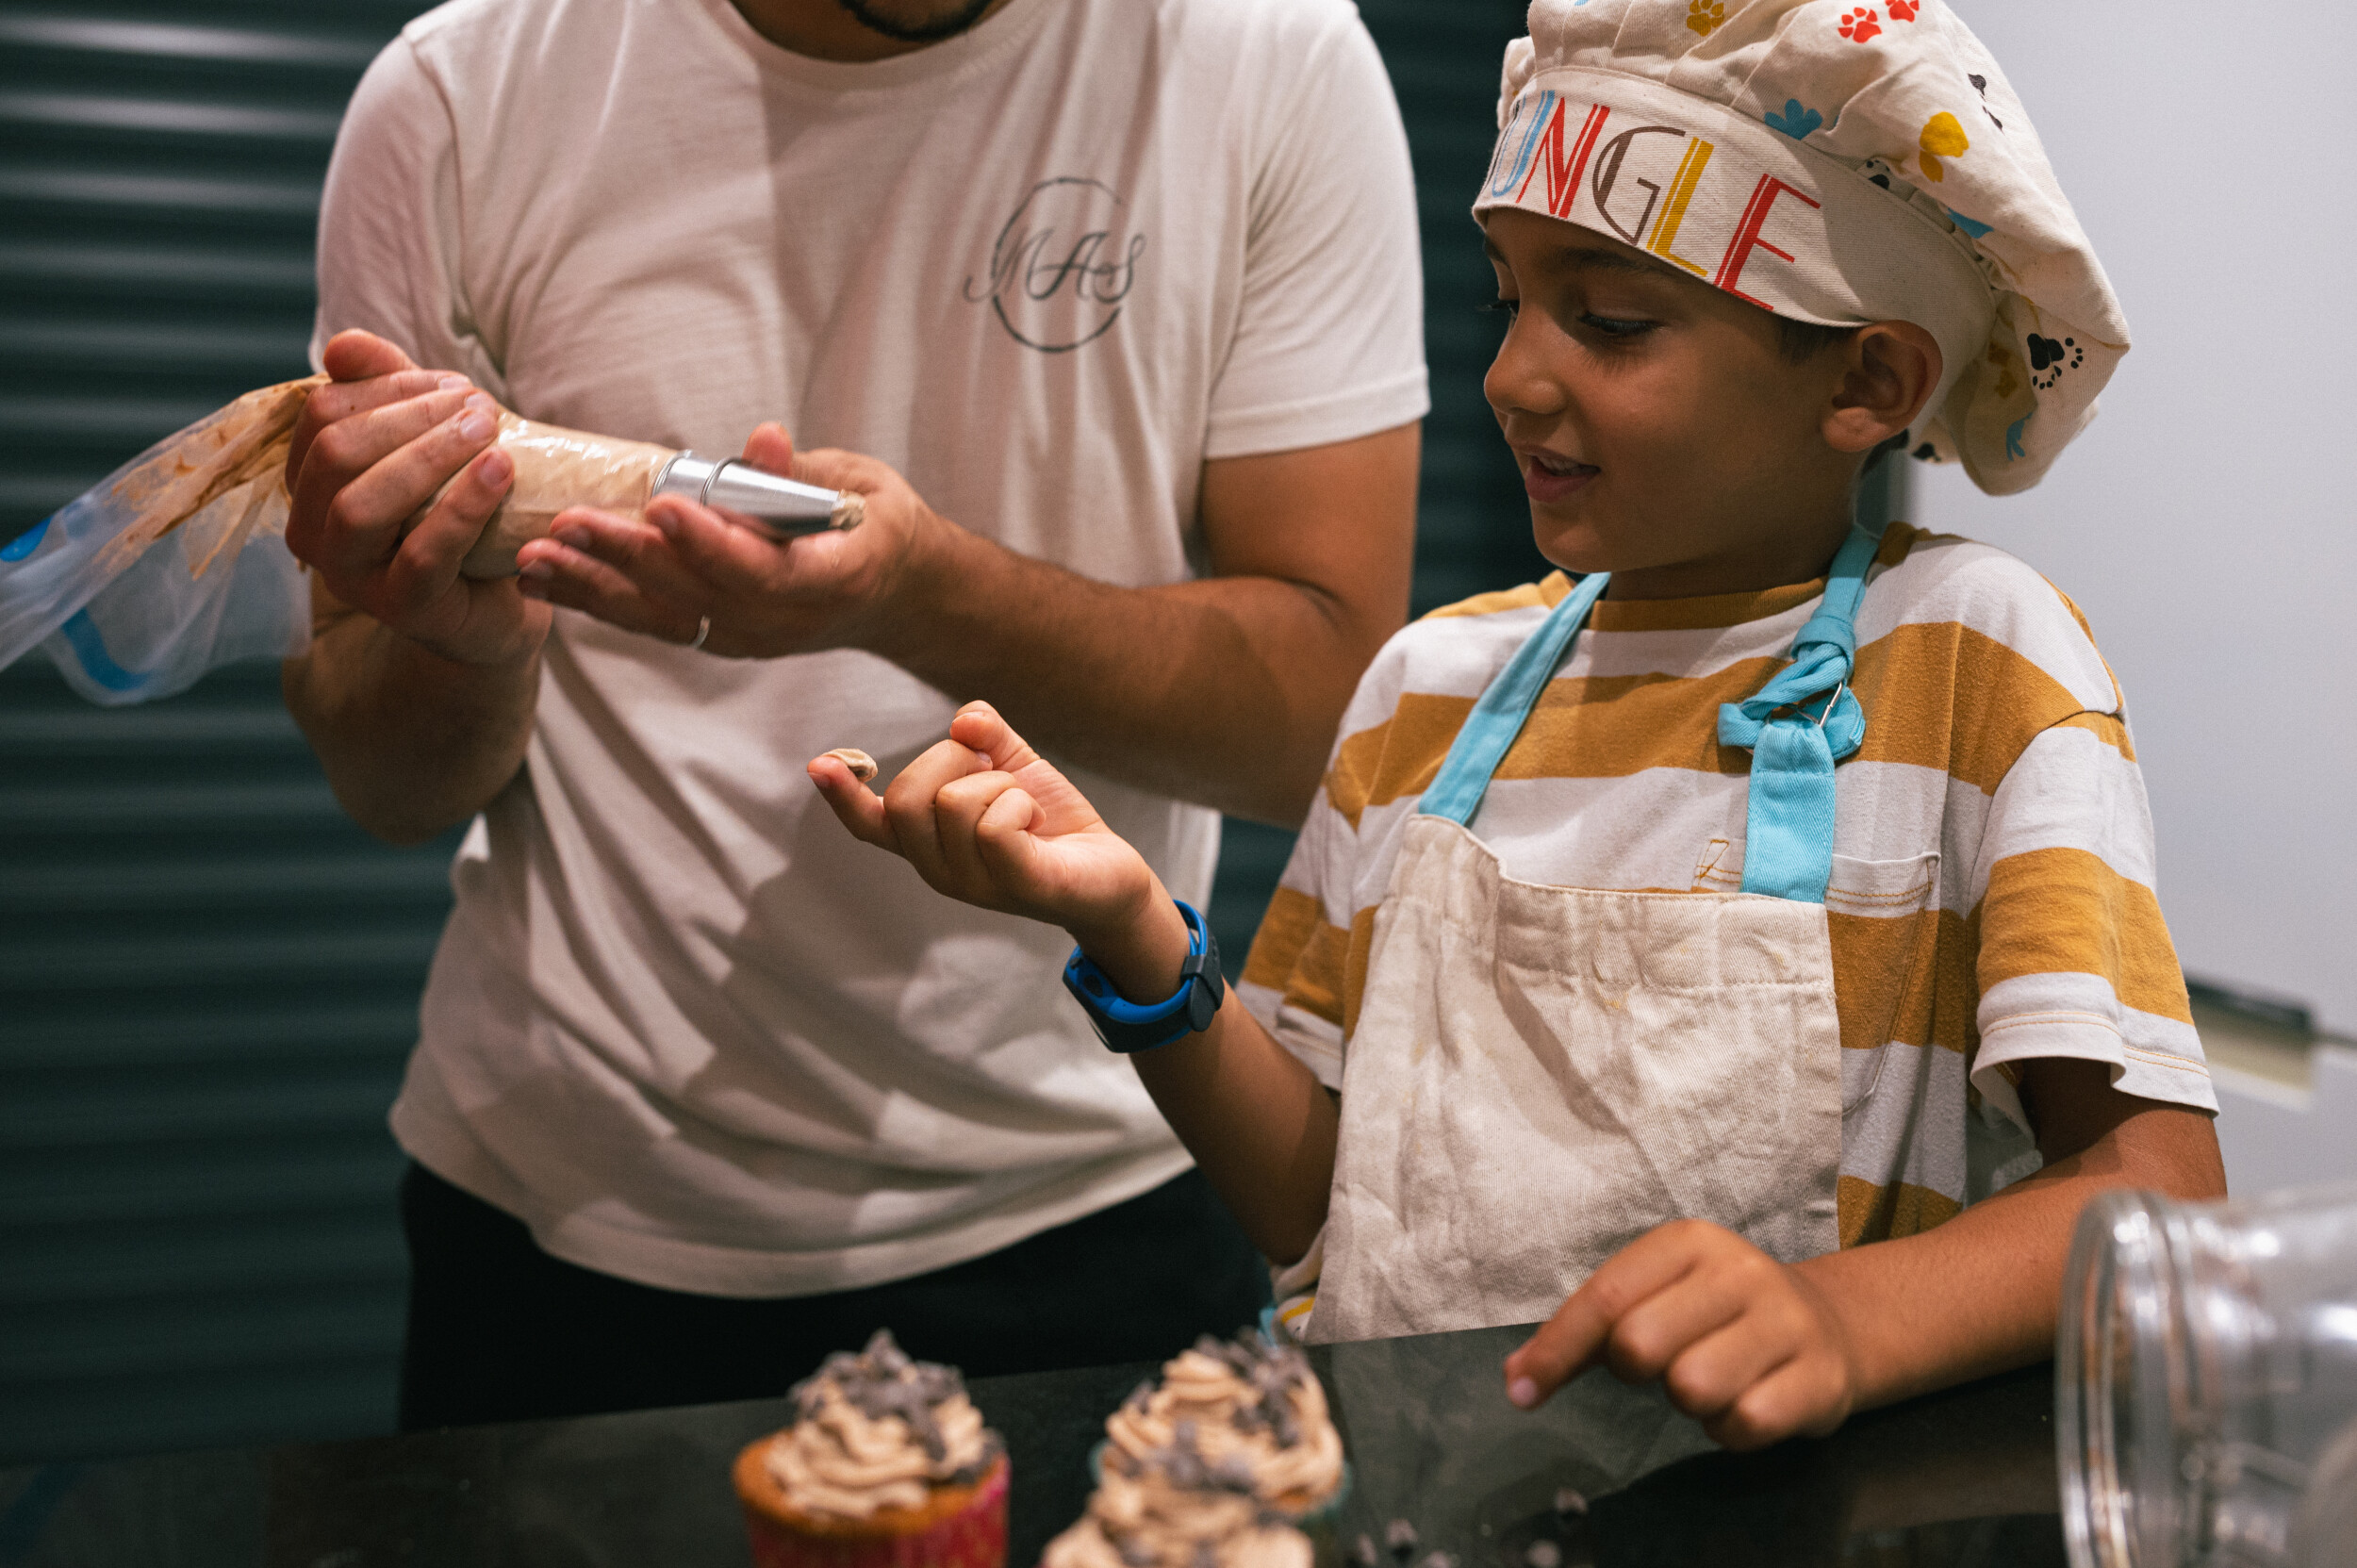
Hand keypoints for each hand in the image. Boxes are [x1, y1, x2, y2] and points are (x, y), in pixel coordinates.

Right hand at [284, 329, 547, 666]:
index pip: (322, 414)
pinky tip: (502, 471)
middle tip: (478, 406)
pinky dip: (463, 507)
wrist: (502, 593)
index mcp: (309, 481)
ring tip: (488, 432)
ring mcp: (352, 576)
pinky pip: (423, 556)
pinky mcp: (403, 609)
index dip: (388, 387)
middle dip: (409, 418)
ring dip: (429, 458)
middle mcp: (313, 531)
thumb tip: (344, 345)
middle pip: (335, 454)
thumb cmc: (457, 506)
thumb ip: (390, 387)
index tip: (455, 385)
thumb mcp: (427, 438)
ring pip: (363, 507)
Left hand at [511, 423, 936, 658]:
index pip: (765, 571)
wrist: (895, 595)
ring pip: (665, 618)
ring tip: (533, 558)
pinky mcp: (720, 638)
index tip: (661, 506)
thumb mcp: (861, 486)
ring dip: (595, 588)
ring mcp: (750, 637)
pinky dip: (598, 601)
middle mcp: (786, 621)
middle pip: (699, 596)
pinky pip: (654, 623)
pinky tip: (546, 578)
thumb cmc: (877, 525)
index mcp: (834, 579)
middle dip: (629, 559)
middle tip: (568, 523)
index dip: (711, 544)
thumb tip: (763, 438)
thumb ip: (804, 471)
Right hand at [810, 702, 1180, 972]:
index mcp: (929, 841)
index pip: (872, 824)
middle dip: (952, 760)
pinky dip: (1019, 803)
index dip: (843, 795)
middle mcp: (939, 868)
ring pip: (955, 801)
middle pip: (908, 795)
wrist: (1112, 876)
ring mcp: (974, 884)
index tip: (819, 763)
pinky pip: (993, 826)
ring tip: (1026, 809)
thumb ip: (986, 737)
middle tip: (994, 775)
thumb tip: (964, 718)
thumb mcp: (1016, 767)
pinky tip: (1037, 822)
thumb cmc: (1053, 824)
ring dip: (1002, 784)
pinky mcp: (1016, 885)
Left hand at [1502, 1220, 1860, 1450]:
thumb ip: (1588, 1333)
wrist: (1830, 1325)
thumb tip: (1518, 1377)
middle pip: (1641, 1344)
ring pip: (1693, 1389)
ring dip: (1689, 1404)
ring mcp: (1786, 1322)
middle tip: (1662, 1366)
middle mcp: (1739, 1272)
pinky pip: (1744, 1426)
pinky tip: (1747, 1402)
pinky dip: (1730, 1431)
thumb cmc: (1718, 1314)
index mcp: (1688, 1243)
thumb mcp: (1657, 1297)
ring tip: (1712, 1382)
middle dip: (1636, 1371)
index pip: (1606, 1297)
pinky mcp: (1820, 1377)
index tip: (1521, 1392)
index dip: (1556, 1349)